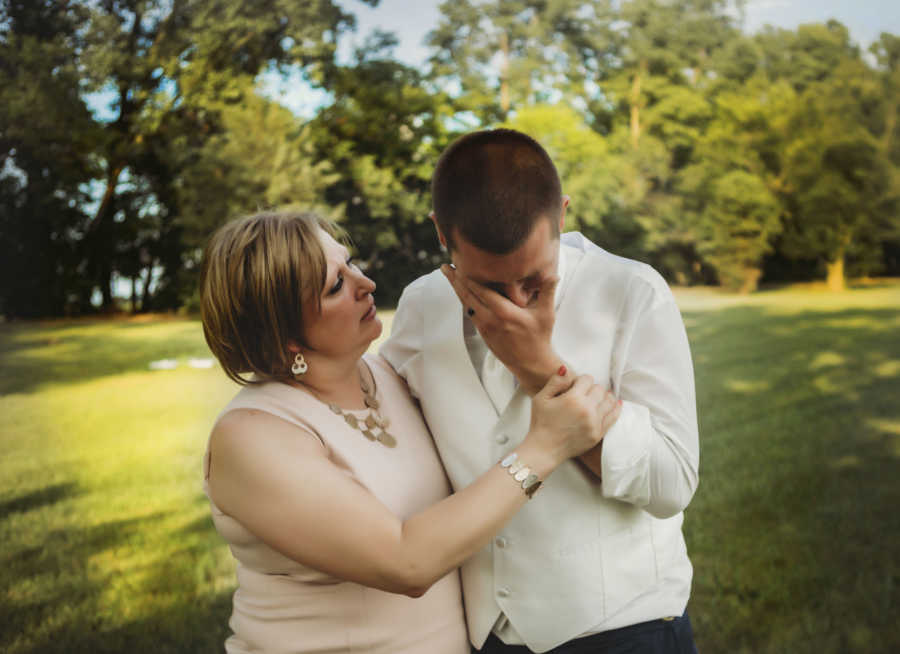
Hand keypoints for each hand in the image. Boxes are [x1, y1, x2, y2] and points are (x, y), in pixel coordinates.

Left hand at [441, 264, 561, 393]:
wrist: (531, 364)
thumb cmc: (540, 337)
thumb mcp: (546, 314)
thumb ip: (548, 292)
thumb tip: (554, 274)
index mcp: (505, 313)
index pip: (482, 291)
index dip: (469, 277)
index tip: (459, 265)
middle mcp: (491, 320)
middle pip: (468, 296)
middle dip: (455, 280)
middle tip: (444, 267)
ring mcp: (485, 328)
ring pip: (466, 304)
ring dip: (457, 290)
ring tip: (449, 276)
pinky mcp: (483, 334)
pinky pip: (470, 313)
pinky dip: (464, 300)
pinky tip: (461, 292)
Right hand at [526, 370, 621, 465]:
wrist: (544, 449)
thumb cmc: (541, 423)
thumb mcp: (541, 398)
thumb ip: (555, 381)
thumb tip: (565, 368)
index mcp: (573, 398)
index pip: (587, 379)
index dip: (581, 380)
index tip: (576, 386)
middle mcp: (587, 410)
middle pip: (599, 389)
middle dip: (592, 388)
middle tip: (584, 393)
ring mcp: (594, 423)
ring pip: (609, 401)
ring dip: (605, 396)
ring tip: (600, 396)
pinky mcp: (598, 434)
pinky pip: (613, 417)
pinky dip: (615, 408)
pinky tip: (616, 403)